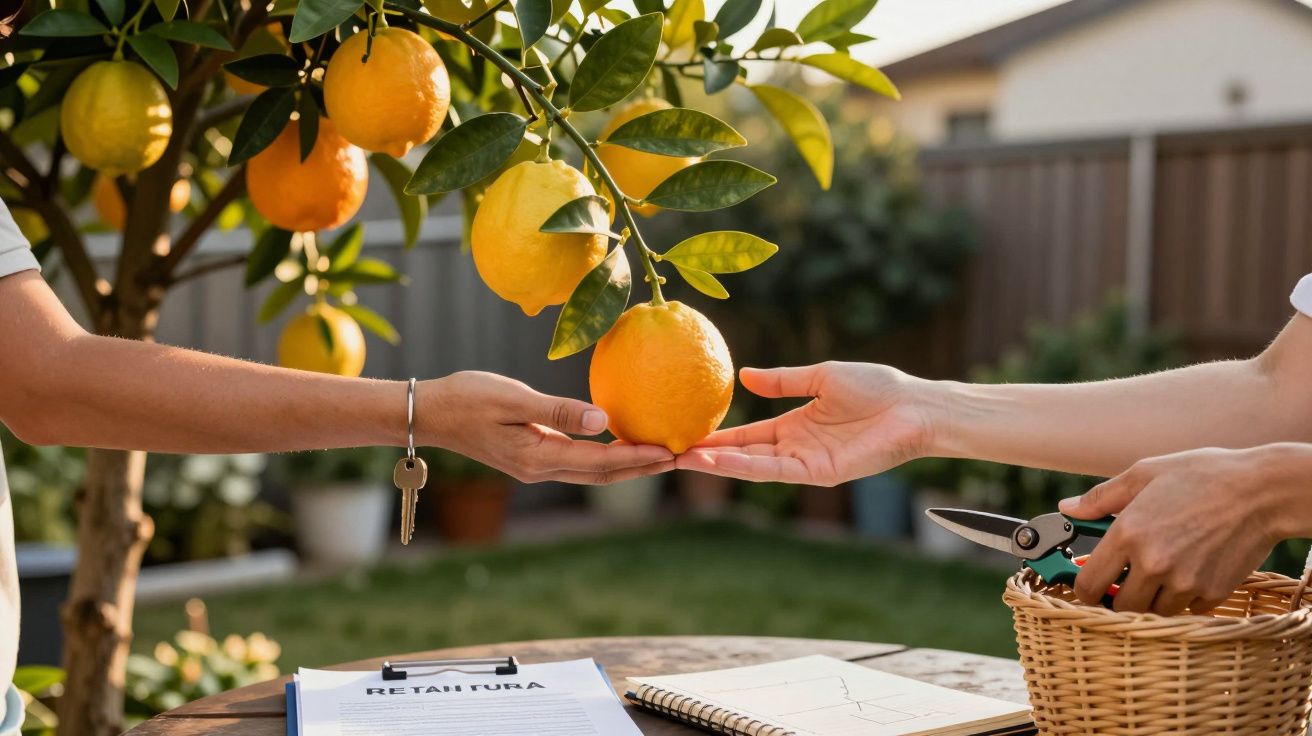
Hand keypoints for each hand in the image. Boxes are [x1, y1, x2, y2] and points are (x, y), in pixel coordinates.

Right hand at [419, 371, 674, 483]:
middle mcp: (542, 468)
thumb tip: (604, 421)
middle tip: (684, 460)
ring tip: (665, 455)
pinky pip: (580, 460)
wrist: (429, 412)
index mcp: (538, 457)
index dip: (640, 458)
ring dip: (630, 464)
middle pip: (605, 474)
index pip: (601, 462)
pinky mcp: (533, 456)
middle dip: (646, 467)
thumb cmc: (467, 397)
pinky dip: (607, 455)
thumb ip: (558, 411)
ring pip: (594, 470)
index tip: (673, 453)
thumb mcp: (513, 399)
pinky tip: (623, 442)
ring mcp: (537, 465)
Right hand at [675, 362, 935, 486]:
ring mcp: (806, 463)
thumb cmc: (877, 387)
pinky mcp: (820, 472)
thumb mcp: (820, 376)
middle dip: (708, 455)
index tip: (684, 432)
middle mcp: (796, 448)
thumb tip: (745, 376)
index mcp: (794, 425)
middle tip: (670, 452)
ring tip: (684, 458)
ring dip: (719, 464)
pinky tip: (721, 462)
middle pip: (743, 455)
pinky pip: (777, 471)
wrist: (914, 406)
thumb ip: (783, 380)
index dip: (717, 436)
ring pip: (754, 466)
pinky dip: (747, 467)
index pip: (747, 435)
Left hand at [1062, 445, 1300, 615]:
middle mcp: (1154, 563)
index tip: (1089, 584)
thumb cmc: (1203, 476)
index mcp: (1129, 534)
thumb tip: (1067, 508)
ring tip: (1159, 570)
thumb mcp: (1144, 474)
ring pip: (1152, 611)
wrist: (1262, 491)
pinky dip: (1181, 598)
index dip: (1083, 588)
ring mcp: (1185, 582)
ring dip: (1150, 598)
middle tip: (1124, 578)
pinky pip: (1185, 610)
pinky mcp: (1212, 593)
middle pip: (1120, 605)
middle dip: (1118, 595)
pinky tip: (1187, 572)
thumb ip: (1100, 498)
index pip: (1088, 585)